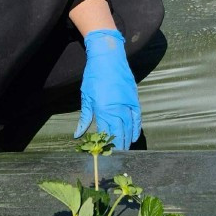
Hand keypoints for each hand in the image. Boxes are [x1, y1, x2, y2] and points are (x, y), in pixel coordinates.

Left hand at [74, 29, 140, 149]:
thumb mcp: (86, 97)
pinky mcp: (134, 99)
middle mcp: (117, 109)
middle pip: (119, 133)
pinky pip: (137, 117)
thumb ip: (85, 118)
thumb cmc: (94, 77)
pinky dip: (136, 128)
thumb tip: (78, 134)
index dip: (105, 145)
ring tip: (124, 150)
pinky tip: (133, 136)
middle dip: (117, 146)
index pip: (106, 133)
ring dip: (127, 140)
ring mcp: (127, 104)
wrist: (108, 58)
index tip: (104, 154)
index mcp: (103, 109)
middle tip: (115, 156)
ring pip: (129, 127)